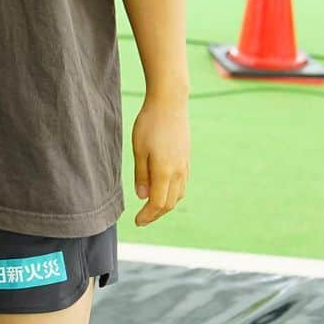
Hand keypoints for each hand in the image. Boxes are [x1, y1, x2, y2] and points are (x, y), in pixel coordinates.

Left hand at [131, 96, 189, 226]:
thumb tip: (142, 197)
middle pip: (169, 203)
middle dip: (156, 214)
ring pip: (178, 195)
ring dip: (165, 205)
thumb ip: (141, 174)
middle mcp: (178, 172)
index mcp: (165, 171)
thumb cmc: (150, 123)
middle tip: (142, 218)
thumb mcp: (139, 149)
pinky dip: (172, 193)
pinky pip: (182, 184)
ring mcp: (184, 165)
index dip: (147, 216)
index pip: (157, 204)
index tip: (136, 221)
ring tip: (151, 206)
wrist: (170, 102)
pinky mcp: (186, 158)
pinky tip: (163, 189)